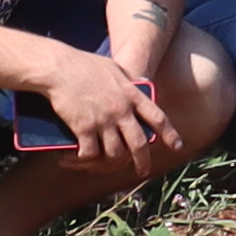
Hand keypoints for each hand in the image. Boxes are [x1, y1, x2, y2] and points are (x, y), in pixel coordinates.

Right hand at [38, 45, 168, 162]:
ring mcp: (104, 120)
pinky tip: (74, 159)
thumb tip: (139, 82)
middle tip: (142, 171)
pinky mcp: (84, 128)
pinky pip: (90, 154)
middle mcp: (121, 110)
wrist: (58, 67)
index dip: (169, 134)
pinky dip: (83, 160)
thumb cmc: (83, 64)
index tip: (177, 146)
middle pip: (139, 144)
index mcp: (132, 95)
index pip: (157, 118)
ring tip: (99, 164)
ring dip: (107, 162)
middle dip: (142, 162)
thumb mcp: (114, 68)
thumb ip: (128, 79)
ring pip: (114, 153)